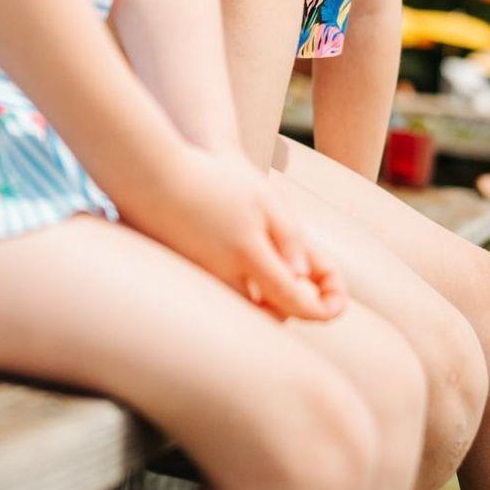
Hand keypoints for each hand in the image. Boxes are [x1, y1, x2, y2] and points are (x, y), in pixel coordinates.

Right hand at [121, 147, 345, 323]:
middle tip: (313, 288)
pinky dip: (245, 295)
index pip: (295, 301)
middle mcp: (225, 276)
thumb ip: (289, 236)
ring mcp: (203, 280)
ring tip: (284, 278)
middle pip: (272, 314)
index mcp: (249, 255)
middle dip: (297, 308)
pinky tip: (248, 268)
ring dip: (271, 303)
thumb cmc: (210, 179)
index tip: (338, 307)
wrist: (150, 175)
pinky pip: (225, 299)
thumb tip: (304, 277)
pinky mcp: (187, 277)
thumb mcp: (262, 196)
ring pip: (248, 311)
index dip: (324, 309)